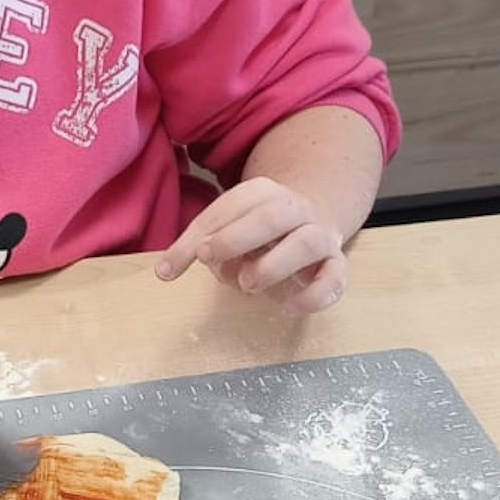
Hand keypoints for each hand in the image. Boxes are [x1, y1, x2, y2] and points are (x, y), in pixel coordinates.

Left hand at [157, 180, 346, 313]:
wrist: (314, 220)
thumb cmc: (259, 231)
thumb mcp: (227, 229)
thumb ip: (200, 245)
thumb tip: (164, 271)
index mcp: (264, 193)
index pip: (233, 204)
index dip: (205, 230)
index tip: (181, 261)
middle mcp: (295, 209)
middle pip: (273, 215)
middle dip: (238, 238)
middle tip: (211, 260)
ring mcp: (319, 235)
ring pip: (307, 243)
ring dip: (274, 265)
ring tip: (247, 283)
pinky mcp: (335, 263)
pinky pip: (334, 277)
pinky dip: (313, 295)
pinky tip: (289, 307)